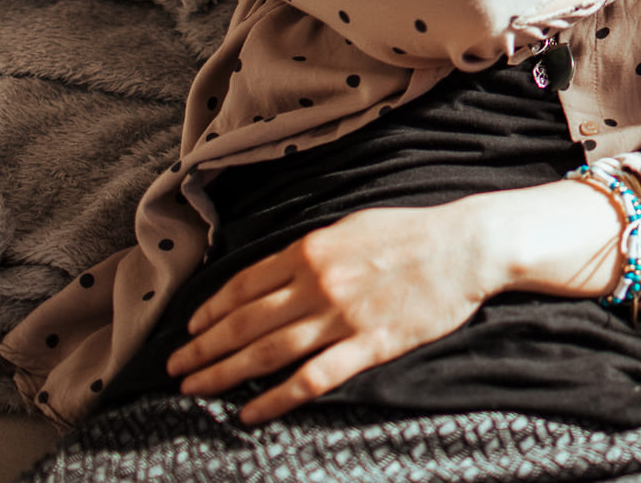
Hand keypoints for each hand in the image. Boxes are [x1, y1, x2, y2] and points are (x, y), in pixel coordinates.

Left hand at [166, 203, 490, 423]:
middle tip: (175, 368)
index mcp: (311, 250)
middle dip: (203, 348)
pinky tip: (250, 412)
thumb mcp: (351, 226)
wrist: (465, 246)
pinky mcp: (369, 345)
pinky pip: (312, 378)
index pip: (244, 285)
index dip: (211, 310)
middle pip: (244, 323)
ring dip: (224, 374)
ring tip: (193, 390)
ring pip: (267, 352)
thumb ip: (310, 250)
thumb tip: (272, 271)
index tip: (191, 328)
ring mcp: (341, 317)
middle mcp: (317, 284)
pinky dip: (276, 398)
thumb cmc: (410, 233)